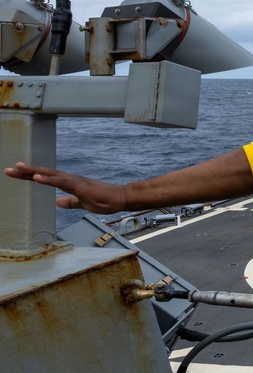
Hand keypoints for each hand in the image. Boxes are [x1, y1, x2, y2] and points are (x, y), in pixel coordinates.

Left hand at [4, 162, 127, 213]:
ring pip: (51, 175)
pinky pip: (61, 182)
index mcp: (69, 184)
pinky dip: (48, 180)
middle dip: (26, 172)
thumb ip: (70, 202)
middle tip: (10, 169)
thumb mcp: (82, 204)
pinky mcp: (80, 186)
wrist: (121, 199)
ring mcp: (75, 181)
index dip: (30, 176)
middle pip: (45, 173)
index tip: (15, 173)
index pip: (46, 178)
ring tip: (19, 168)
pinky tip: (37, 178)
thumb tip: (57, 202)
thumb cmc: (105, 200)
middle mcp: (70, 179)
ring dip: (34, 172)